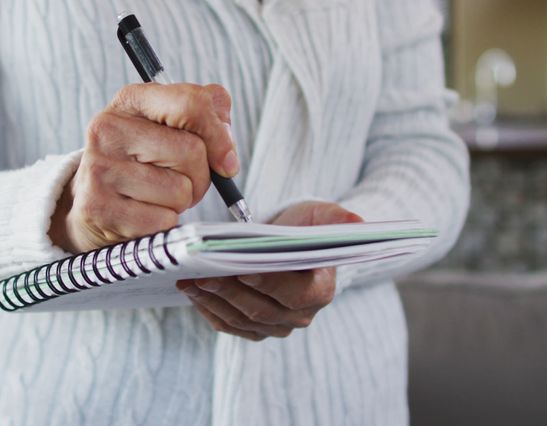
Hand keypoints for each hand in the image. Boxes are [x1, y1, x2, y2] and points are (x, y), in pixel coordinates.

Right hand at [50, 83, 237, 253]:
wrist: (90, 201)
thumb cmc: (142, 161)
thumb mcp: (169, 125)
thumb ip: (207, 116)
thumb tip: (226, 149)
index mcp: (131, 100)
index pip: (191, 104)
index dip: (220, 136)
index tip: (227, 161)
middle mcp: (109, 129)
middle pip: (191, 152)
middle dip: (200, 176)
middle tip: (180, 180)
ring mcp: (99, 168)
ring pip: (180, 190)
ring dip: (180, 202)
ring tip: (157, 196)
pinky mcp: (97, 207)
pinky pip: (163, 220)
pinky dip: (164, 222)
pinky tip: (143, 213)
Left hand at [175, 201, 362, 340]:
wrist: (290, 246)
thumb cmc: (304, 229)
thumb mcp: (321, 216)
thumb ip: (336, 218)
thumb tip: (357, 221)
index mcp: (320, 290)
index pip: (293, 293)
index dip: (267, 283)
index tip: (241, 269)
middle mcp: (301, 315)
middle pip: (261, 310)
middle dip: (229, 292)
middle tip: (201, 274)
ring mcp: (278, 326)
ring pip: (242, 320)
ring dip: (213, 302)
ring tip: (189, 281)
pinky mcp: (256, 330)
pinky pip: (230, 326)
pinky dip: (210, 311)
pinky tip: (194, 293)